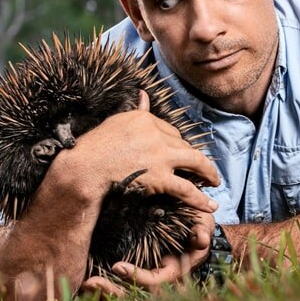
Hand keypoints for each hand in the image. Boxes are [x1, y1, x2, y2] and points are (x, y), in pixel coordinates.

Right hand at [40, 90, 219, 215]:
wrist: (84, 169)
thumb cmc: (93, 148)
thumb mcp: (116, 122)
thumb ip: (136, 110)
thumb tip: (144, 94)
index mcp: (146, 118)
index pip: (170, 130)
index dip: (174, 144)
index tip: (176, 154)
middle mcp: (157, 134)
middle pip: (184, 145)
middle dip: (194, 158)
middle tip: (203, 169)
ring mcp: (160, 156)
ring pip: (195, 162)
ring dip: (208, 173)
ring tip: (215, 182)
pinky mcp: (160, 177)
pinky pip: (187, 188)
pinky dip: (200, 198)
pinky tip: (210, 205)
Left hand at [81, 210, 214, 296]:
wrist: (190, 225)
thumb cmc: (196, 224)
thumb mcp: (202, 224)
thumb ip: (201, 231)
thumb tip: (200, 239)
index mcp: (173, 272)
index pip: (154, 281)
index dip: (137, 277)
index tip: (117, 267)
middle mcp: (158, 280)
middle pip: (134, 295)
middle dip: (113, 292)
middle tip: (91, 283)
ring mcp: (144, 278)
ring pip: (123, 294)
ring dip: (103, 293)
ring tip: (85, 286)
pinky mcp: (132, 272)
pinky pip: (116, 284)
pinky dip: (101, 286)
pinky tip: (83, 282)